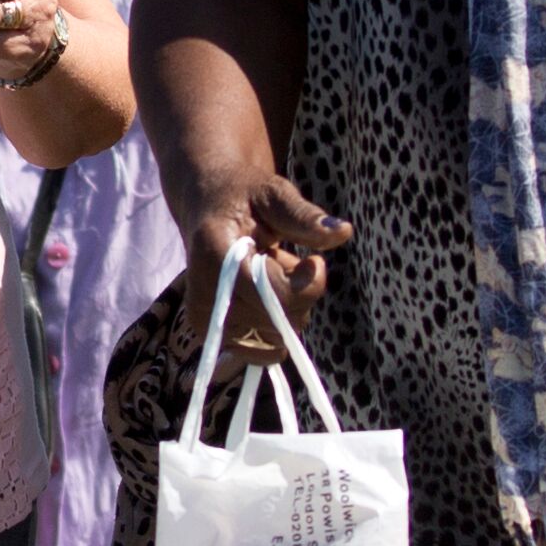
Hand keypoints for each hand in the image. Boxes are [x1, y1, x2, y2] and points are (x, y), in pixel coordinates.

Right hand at [178, 169, 353, 337]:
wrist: (208, 208)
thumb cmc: (244, 198)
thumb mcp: (275, 194)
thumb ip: (305, 216)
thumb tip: (342, 232)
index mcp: (215, 256)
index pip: (273, 296)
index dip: (306, 285)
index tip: (313, 260)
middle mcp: (203, 295)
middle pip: (280, 322)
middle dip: (297, 294)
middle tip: (283, 261)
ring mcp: (205, 322)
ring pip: (277, 339)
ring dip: (286, 309)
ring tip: (268, 273)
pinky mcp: (213, 337)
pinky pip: (266, 351)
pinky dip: (275, 326)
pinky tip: (262, 294)